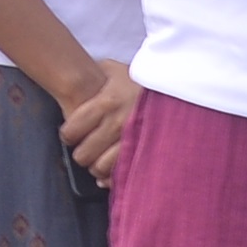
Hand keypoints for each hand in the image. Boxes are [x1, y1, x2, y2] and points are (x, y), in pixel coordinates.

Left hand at [58, 60, 140, 182]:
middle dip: (82, 151)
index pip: (71, 131)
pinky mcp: (145, 155)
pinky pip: (119, 176)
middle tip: (87, 144)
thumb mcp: (116, 70)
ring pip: (99, 169)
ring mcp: (133, 142)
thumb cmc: (142, 82)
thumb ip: (93, 76)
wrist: (177, 89)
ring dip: (96, 165)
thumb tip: (72, 76)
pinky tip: (112, 166)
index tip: (73, 132)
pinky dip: (112, 176)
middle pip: (83, 154)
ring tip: (100, 155)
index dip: (69, 133)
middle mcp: (118, 124)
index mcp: (107, 102)